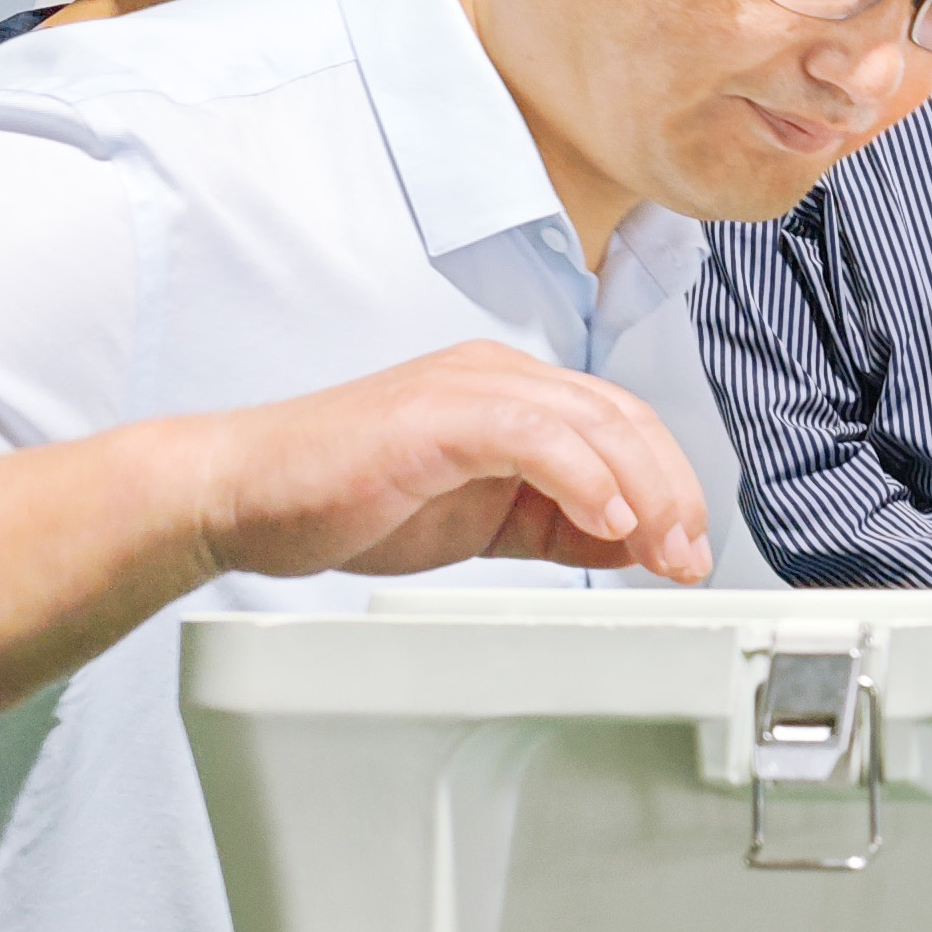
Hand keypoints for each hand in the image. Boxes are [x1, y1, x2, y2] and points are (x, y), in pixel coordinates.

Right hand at [177, 340, 710, 584]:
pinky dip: (583, 477)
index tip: (689, 547)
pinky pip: (534, 435)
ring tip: (662, 546)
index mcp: (514, 393)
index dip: (670, 483)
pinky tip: (607, 520)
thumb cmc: (348, 500)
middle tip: (689, 554)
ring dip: (643, 489)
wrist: (242, 495)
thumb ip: (557, 522)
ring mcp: (468, 388)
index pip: (622, 424)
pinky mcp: (437, 414)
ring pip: (592, 421)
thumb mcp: (484, 520)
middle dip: (672, 489)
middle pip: (623, 418)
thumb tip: (635, 540)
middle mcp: (499, 376)